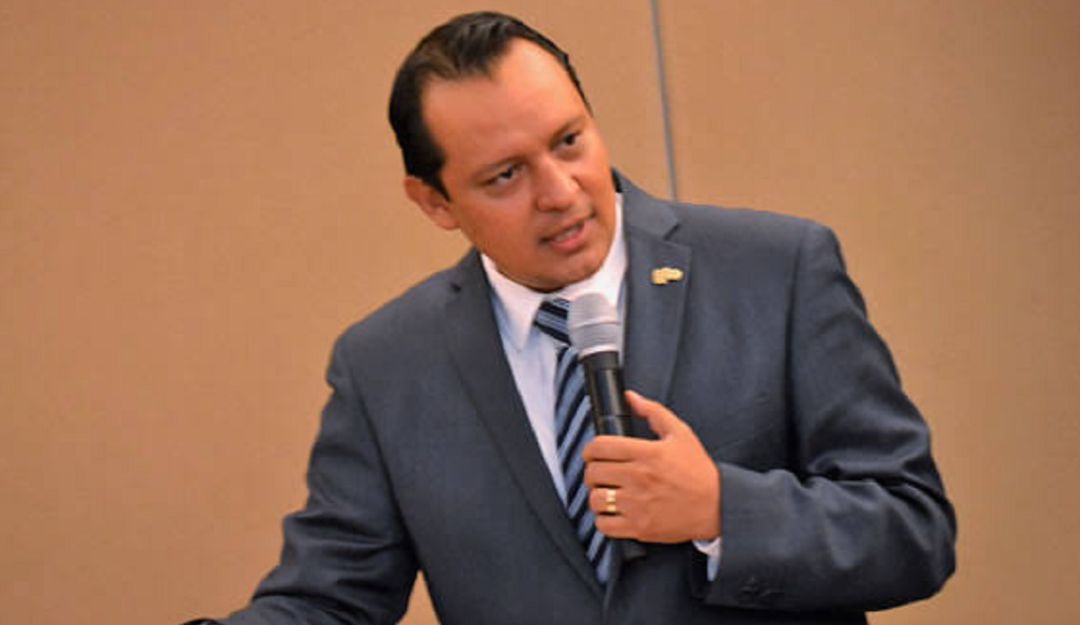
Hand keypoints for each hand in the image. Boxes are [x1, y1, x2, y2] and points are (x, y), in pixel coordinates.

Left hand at [582, 390, 721, 542]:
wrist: (717, 506)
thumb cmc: (699, 471)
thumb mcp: (681, 433)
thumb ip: (653, 411)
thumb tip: (630, 397)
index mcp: (647, 453)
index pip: (600, 447)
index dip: (590, 449)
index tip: (593, 454)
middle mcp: (639, 478)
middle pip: (593, 472)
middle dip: (593, 471)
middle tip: (601, 473)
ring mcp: (638, 504)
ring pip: (595, 499)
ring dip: (597, 495)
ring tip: (607, 493)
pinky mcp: (639, 527)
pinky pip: (604, 525)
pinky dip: (603, 519)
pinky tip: (614, 512)